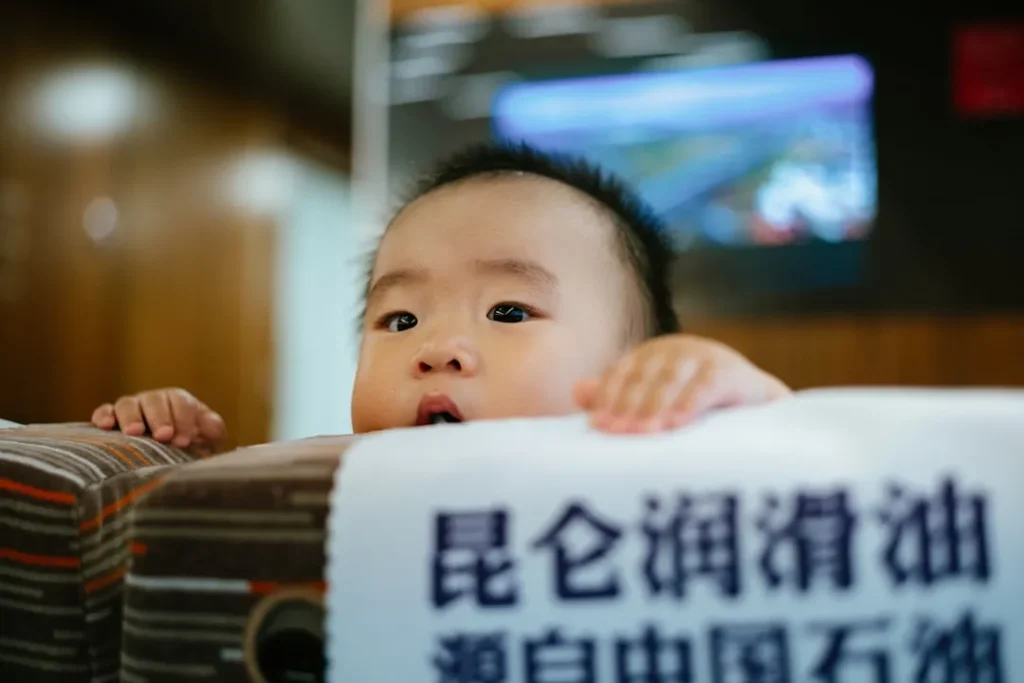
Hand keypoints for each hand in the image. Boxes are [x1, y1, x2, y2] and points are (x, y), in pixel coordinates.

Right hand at [91, 388, 225, 450]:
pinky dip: (103, 415)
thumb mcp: (208, 435)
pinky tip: (105, 425)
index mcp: (178, 400)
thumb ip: (212, 428)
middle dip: (159, 418)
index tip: (183, 441)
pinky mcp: (112, 418)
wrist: (172, 450)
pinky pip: (104, 411)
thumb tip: (210, 426)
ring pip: (127, 404)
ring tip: (134, 432)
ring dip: (131, 417)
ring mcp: (132, 408)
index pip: (180, 403)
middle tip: (163, 436)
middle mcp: (153, 400)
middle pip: (154, 400)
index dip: (183, 420)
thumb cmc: (192, 441)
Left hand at [573, 334, 789, 433]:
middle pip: (643, 378)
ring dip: (655, 407)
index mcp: (650, 356)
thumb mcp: (657, 403)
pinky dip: (690, 403)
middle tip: (617, 434)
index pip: (621, 373)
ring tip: (644, 433)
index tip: (598, 427)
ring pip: (671, 380)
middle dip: (627, 407)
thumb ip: (619, 397)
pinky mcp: (729, 370)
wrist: (757, 406)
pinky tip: (678, 423)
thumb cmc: (697, 407)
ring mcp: (702, 356)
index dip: (608, 399)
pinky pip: (706, 386)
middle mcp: (673, 350)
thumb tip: (576, 391)